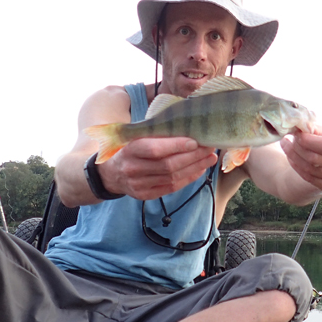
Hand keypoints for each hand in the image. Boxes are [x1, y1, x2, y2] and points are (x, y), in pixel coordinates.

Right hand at [100, 137, 216, 200]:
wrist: (111, 173)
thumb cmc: (131, 149)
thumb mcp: (137, 136)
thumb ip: (156, 132)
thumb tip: (189, 126)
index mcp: (130, 149)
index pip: (156, 149)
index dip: (177, 146)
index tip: (195, 141)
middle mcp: (132, 169)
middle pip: (168, 165)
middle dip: (192, 157)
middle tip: (209, 148)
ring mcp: (138, 185)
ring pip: (172, 178)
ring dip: (194, 168)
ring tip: (209, 158)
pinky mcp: (145, 195)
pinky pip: (171, 188)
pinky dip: (188, 178)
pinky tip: (199, 170)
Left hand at [280, 125, 321, 194]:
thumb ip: (317, 129)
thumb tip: (299, 126)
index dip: (308, 140)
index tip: (296, 134)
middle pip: (315, 158)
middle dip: (297, 148)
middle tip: (286, 139)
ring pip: (310, 169)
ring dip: (293, 157)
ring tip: (286, 146)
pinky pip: (310, 178)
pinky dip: (297, 168)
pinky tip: (291, 158)